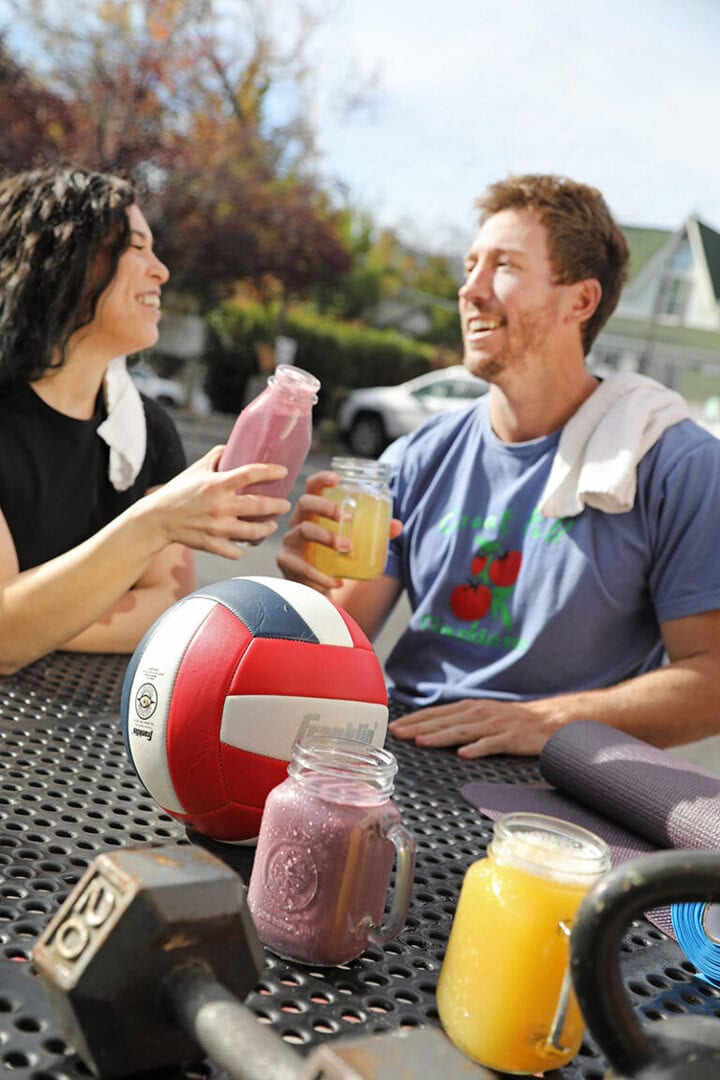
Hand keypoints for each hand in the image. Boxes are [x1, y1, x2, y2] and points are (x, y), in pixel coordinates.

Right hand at [143, 447, 291, 556]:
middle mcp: (220, 506)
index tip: (283, 472)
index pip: (251, 474)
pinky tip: (245, 543)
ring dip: (267, 528)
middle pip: (260, 506)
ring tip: (272, 525)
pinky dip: (241, 548)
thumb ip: (215, 457)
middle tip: (285, 504)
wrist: (156, 519)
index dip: (271, 471)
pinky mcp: (211, 544)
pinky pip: (235, 551)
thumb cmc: (177, 491)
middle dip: (278, 505)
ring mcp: (216, 527)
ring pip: (253, 532)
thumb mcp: (195, 469)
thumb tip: (231, 446)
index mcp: (217, 484)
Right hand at [277, 470, 401, 592]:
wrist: (315, 587)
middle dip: (325, 506)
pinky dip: (320, 575)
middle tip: (347, 517)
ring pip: (303, 531)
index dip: (321, 479)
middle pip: (305, 503)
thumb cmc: (333, 557)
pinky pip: (301, 566)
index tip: (337, 478)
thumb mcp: (352, 542)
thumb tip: (397, 526)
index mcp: (313, 512)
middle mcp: (298, 522)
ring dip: (327, 537)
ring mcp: (290, 542)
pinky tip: (336, 582)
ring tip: (347, 547)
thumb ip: (374, 532)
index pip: (312, 488)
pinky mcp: (287, 562)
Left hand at [389, 697, 552, 757]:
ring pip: (462, 731)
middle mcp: (479, 714)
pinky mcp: (510, 738)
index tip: (395, 727)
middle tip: (399, 734)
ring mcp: (494, 725)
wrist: (548, 719)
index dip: (415, 720)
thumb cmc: (512, 720)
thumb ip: (460, 720)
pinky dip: (477, 748)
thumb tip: (431, 728)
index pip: (436, 713)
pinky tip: (463, 754)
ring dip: (441, 736)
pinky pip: (491, 744)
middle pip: (444, 721)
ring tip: (423, 742)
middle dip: (419, 727)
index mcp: (470, 708)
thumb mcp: (483, 714)